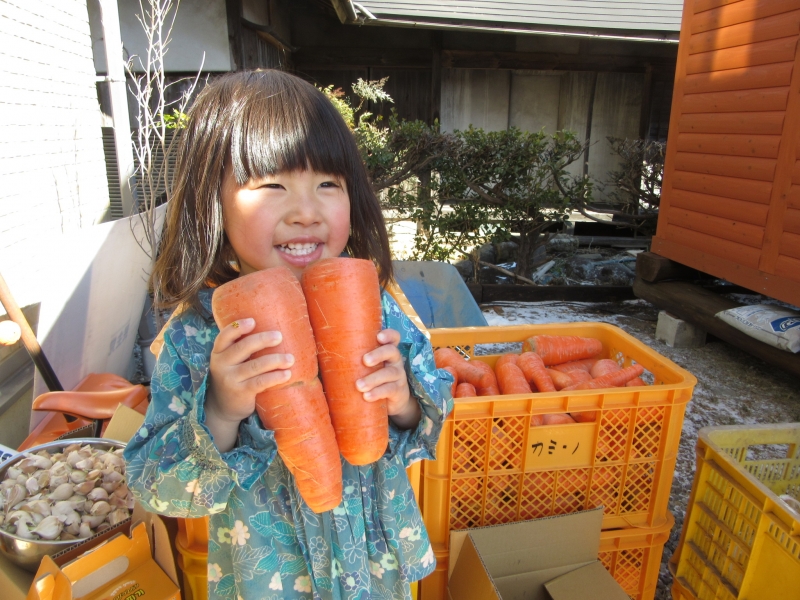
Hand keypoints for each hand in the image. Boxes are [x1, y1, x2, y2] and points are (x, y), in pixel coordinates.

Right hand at [205, 318, 293, 450]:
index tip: (253, 321)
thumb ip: (241, 348)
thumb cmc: (233, 377)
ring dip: (275, 360)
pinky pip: (260, 382)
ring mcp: (230, 379)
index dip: (237, 328)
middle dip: (262, 340)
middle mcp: (221, 365)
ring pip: (255, 366)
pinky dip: (275, 377)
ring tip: (290, 359)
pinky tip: (287, 375)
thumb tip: (272, 329)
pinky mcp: (241, 393)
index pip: (224, 336)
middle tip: (279, 336)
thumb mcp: (229, 362)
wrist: (222, 407)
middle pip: (242, 348)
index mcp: (219, 352)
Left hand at [356, 329, 420, 429]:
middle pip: (392, 351)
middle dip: (378, 354)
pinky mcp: (398, 391)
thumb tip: (323, 356)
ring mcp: (398, 375)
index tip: (379, 336)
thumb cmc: (372, 377)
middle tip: (365, 360)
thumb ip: (354, 359)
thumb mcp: (367, 366)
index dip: (389, 335)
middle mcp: (395, 360)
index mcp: (386, 351)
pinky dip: (377, 393)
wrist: (392, 401)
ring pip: (389, 373)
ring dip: (373, 378)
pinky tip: (367, 396)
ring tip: (359, 385)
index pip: (393, 337)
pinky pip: (390, 390)